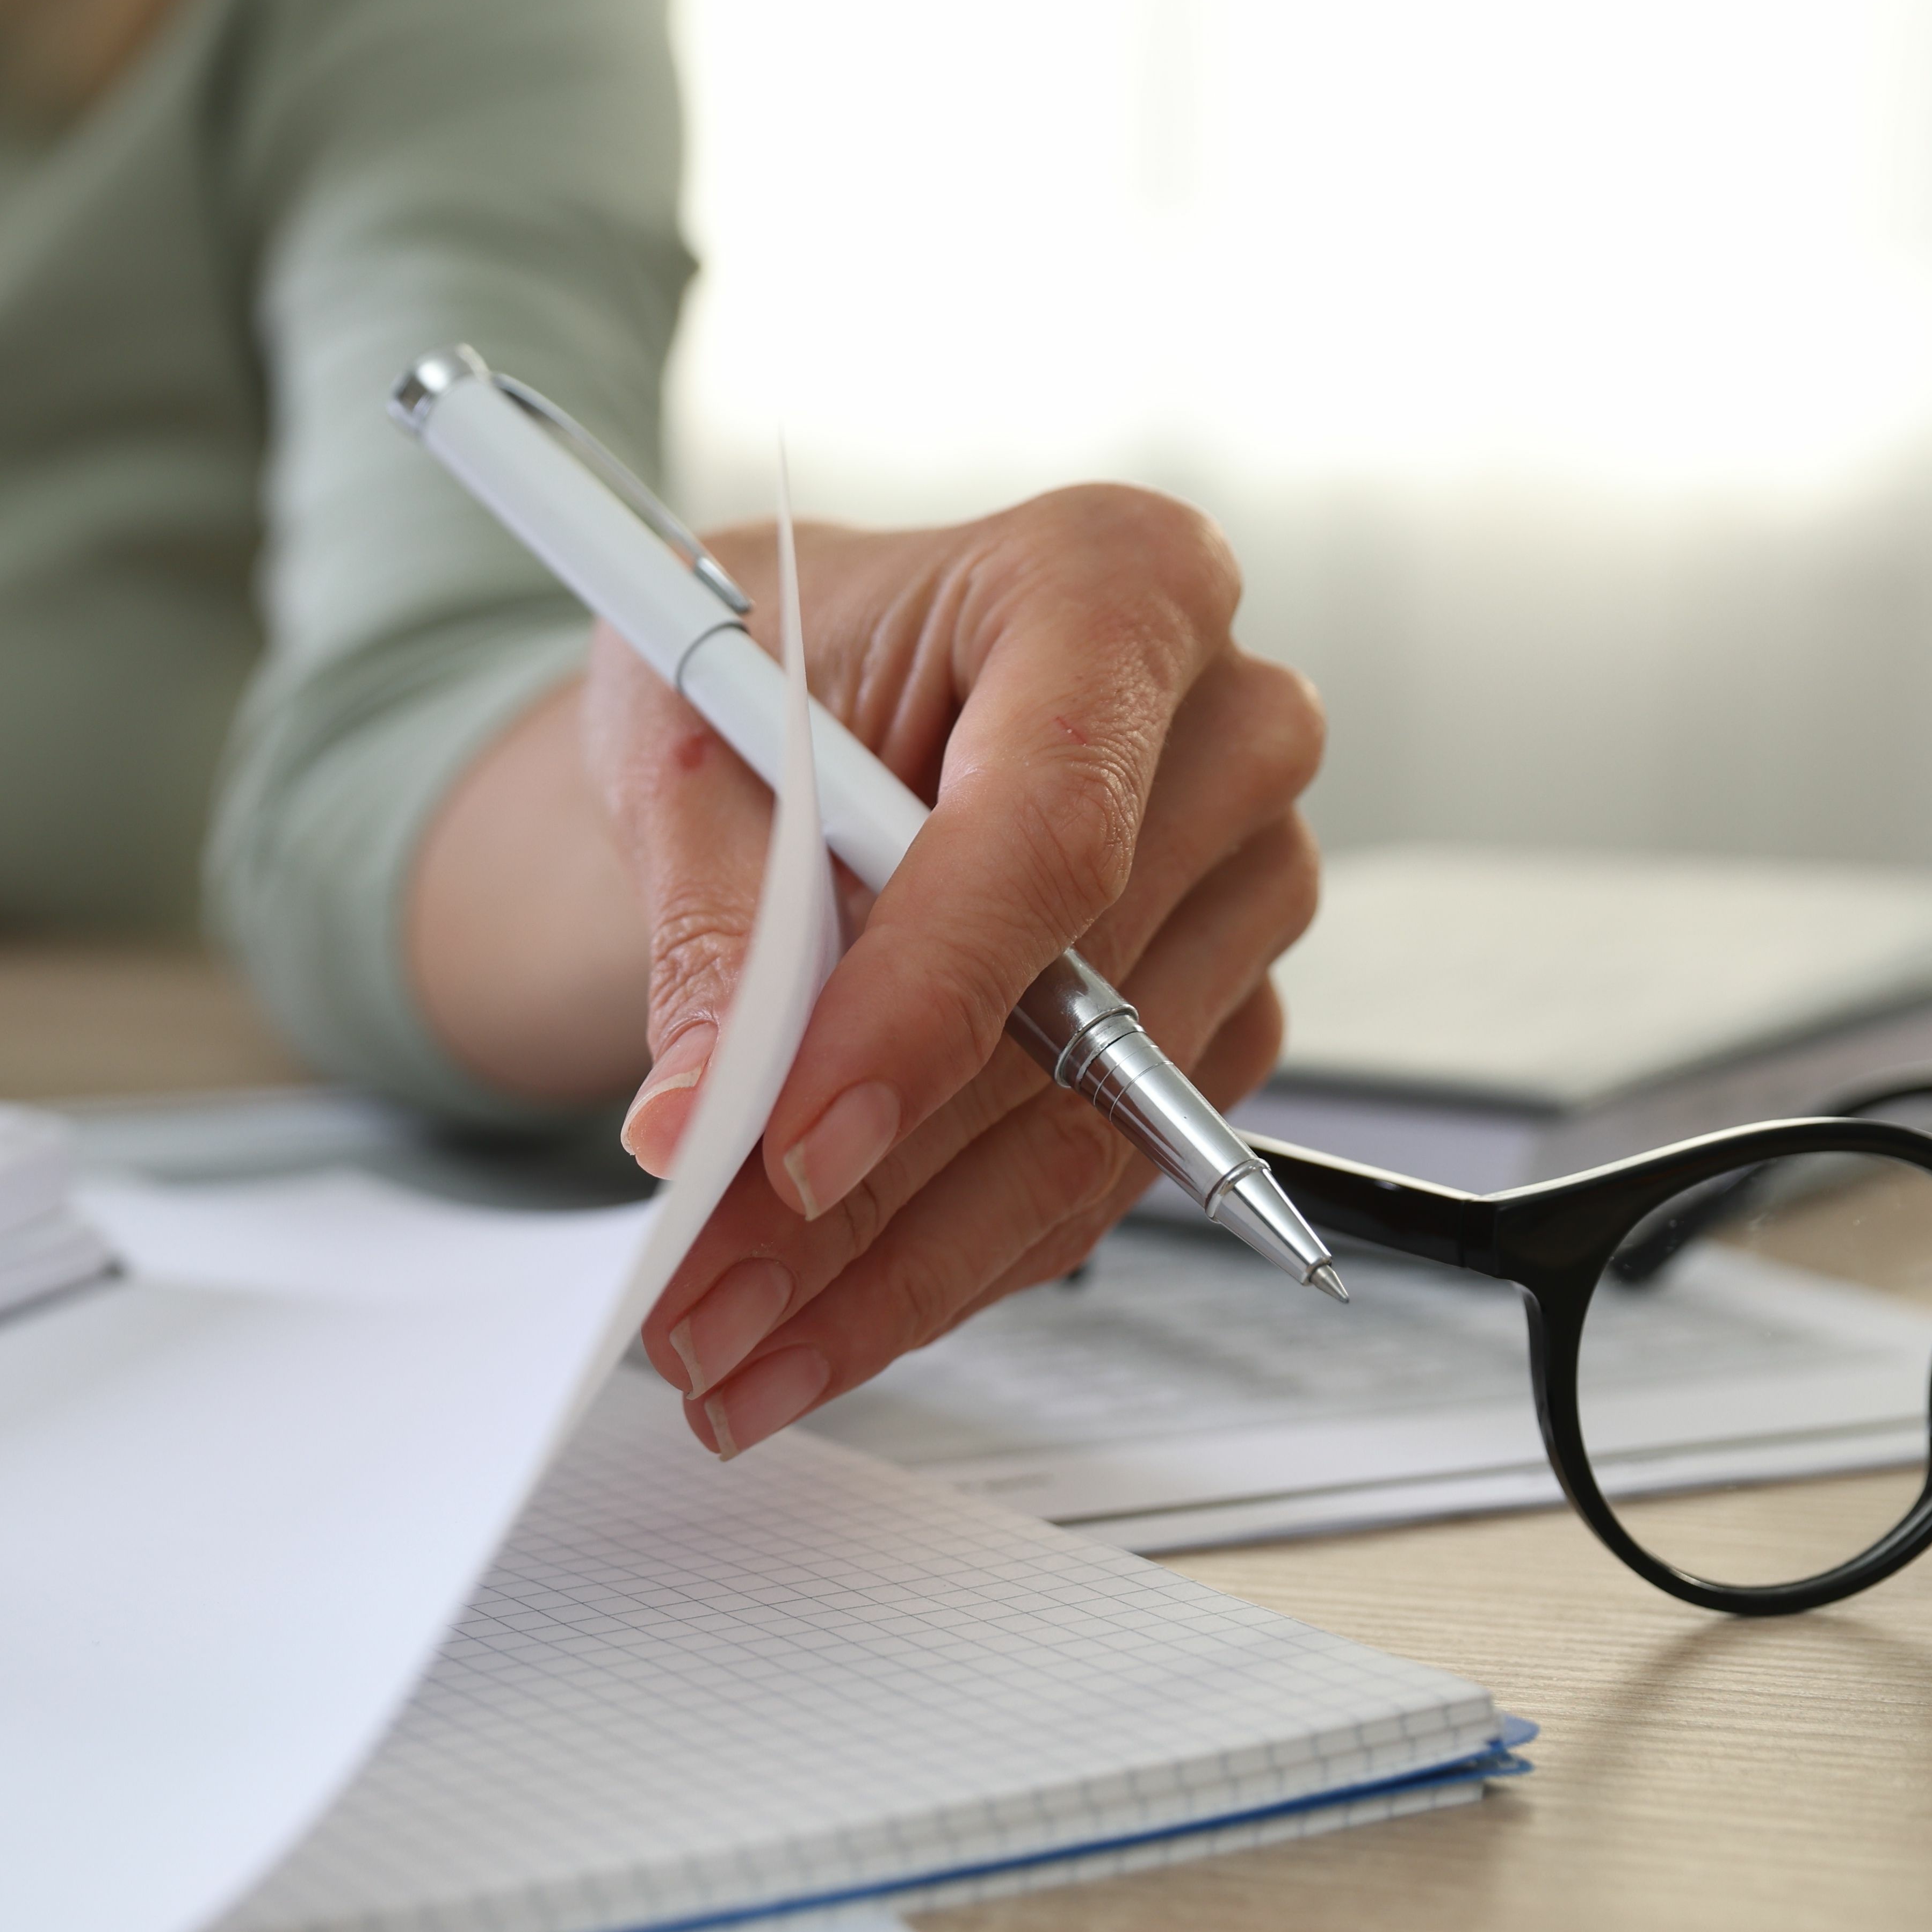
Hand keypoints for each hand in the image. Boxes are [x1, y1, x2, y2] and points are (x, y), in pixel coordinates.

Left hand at [599, 489, 1322, 1455]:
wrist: (803, 692)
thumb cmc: (769, 657)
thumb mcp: (686, 731)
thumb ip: (713, 919)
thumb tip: (698, 1118)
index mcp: (1117, 587)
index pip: (1046, 835)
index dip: (920, 1012)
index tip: (793, 1148)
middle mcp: (1228, 730)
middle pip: (1066, 1018)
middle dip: (861, 1193)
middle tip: (703, 1297)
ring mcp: (1245, 882)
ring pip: (1084, 1135)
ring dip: (894, 1267)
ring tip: (731, 1344)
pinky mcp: (1222, 1008)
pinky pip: (1094, 1174)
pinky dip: (946, 1262)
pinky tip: (818, 1320)